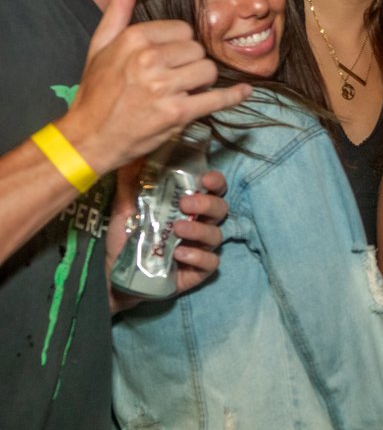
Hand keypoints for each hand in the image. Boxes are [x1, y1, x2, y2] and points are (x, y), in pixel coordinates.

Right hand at [58, 0, 250, 175]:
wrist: (90, 136)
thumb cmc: (97, 90)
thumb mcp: (101, 44)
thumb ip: (119, 8)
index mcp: (135, 38)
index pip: (183, 30)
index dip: (180, 45)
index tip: (169, 58)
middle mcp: (150, 60)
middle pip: (198, 50)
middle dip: (191, 63)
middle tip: (174, 78)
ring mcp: (165, 87)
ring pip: (208, 71)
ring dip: (202, 82)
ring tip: (184, 91)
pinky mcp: (178, 113)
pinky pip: (218, 99)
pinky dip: (234, 96)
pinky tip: (244, 92)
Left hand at [107, 169, 229, 312]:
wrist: (114, 274)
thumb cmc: (125, 237)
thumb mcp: (123, 208)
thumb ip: (130, 183)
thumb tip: (131, 154)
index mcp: (188, 206)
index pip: (213, 189)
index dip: (216, 181)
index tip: (205, 179)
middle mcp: (200, 224)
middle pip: (221, 209)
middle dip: (207, 203)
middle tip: (185, 204)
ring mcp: (201, 248)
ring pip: (217, 235)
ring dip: (200, 230)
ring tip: (177, 230)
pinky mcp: (199, 271)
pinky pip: (211, 263)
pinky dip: (197, 257)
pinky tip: (179, 255)